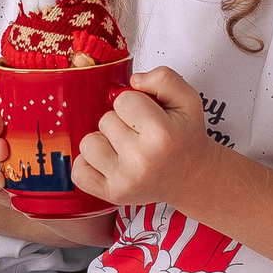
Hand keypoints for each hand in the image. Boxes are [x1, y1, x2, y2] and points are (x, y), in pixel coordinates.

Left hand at [73, 66, 219, 210]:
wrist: (192, 176)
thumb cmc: (185, 138)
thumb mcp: (187, 100)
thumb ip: (163, 78)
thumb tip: (133, 80)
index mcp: (162, 135)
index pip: (122, 100)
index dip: (133, 103)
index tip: (147, 115)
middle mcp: (142, 160)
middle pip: (104, 121)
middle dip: (120, 122)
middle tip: (140, 134)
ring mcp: (125, 181)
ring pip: (88, 143)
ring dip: (103, 142)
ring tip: (125, 147)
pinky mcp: (113, 194)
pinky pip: (79, 170)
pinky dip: (90, 164)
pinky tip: (112, 161)